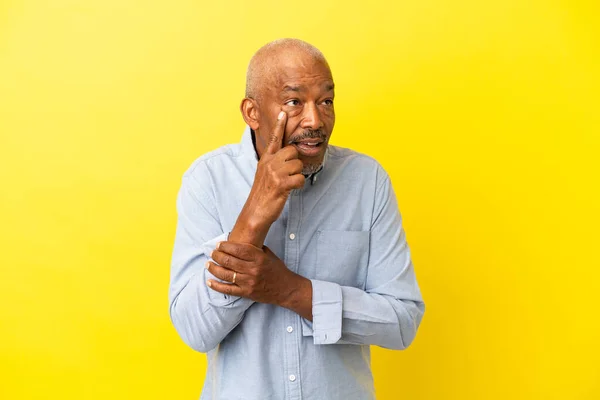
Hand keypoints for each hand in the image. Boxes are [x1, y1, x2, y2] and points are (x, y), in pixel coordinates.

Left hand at [206, 241, 312, 319]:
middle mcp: (253, 269)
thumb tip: (240, 241)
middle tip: (212, 253)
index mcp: (259, 258)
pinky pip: (228, 290)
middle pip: (229, 261)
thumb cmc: (277, 270)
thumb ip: (255, 248)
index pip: (238, 249)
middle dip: (217, 256)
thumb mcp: (268, 255)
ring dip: (214, 268)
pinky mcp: (247, 293)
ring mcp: (249, 282)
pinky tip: (209, 281)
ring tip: (208, 264)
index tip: (219, 244)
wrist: (286, 289)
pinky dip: (217, 286)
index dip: (226, 246)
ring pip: (226, 274)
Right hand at [244, 111, 304, 225]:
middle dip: (295, 163)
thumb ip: (274, 162)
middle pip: (292, 151)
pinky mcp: (281, 184)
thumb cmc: (263, 193)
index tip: (283, 113)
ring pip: (298, 165)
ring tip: (286, 184)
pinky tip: (289, 190)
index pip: (273, 139)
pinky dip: (298, 186)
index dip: (279, 125)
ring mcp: (274, 172)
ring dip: (296, 176)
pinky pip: (299, 179)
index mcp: (265, 159)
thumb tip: (288, 155)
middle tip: (287, 175)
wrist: (255, 212)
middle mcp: (269, 162)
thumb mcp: (264, 173)